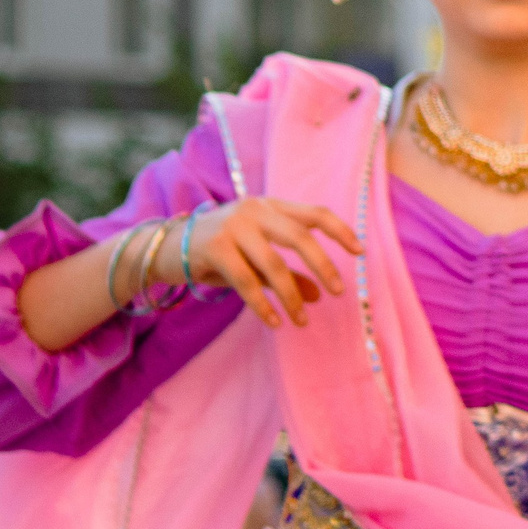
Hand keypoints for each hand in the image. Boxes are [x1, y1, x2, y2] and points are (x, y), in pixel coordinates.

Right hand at [181, 198, 359, 328]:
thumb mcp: (257, 260)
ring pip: (273, 263)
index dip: (340, 230)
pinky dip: (263, 305)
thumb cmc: (220, 252)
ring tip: (301, 322)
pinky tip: (275, 322)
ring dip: (291, 296)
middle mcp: (254, 210)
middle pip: (299, 236)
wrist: (166, 248)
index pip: (314, 212)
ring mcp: (232, 226)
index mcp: (270, 206)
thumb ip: (288, 274)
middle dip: (322, 265)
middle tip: (338, 292)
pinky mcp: (213, 248)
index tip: (361, 252)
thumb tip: (318, 296)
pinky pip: (246, 281)